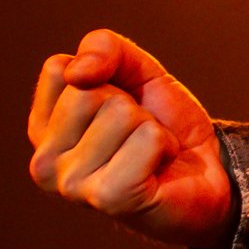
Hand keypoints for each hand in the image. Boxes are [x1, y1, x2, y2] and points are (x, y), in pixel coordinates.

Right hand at [27, 28, 236, 248]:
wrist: (206, 173)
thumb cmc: (161, 122)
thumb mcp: (134, 69)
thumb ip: (102, 49)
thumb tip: (76, 73)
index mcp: (41, 130)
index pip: (58, 69)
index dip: (104, 76)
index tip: (118, 104)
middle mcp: (44, 163)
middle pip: (90, 93)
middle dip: (130, 104)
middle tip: (138, 134)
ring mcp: (72, 185)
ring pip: (122, 114)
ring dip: (150, 127)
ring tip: (148, 153)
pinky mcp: (109, 199)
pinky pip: (148, 138)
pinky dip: (165, 144)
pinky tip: (158, 167)